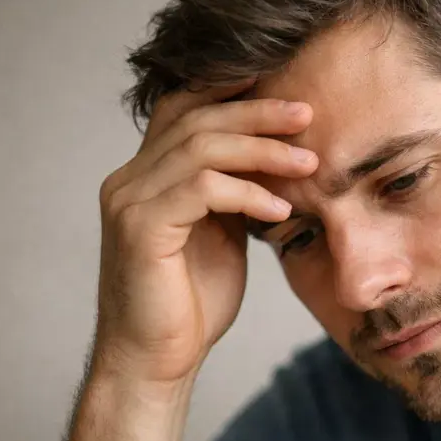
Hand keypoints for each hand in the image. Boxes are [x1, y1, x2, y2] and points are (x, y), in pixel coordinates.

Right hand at [92, 81, 315, 385]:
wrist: (158, 360)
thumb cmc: (193, 302)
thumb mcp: (221, 234)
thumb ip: (232, 193)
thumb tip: (272, 159)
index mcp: (148, 176)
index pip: (182, 109)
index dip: (226, 86)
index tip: (281, 79)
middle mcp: (130, 179)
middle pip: (196, 120)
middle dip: (257, 111)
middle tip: (308, 112)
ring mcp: (130, 201)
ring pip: (201, 148)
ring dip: (262, 150)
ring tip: (310, 161)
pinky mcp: (141, 228)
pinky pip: (202, 190)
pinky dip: (248, 193)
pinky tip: (282, 208)